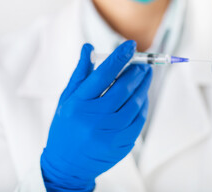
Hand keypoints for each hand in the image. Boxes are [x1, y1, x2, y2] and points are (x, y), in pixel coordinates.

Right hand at [40, 41, 151, 190]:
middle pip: (123, 88)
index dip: (119, 57)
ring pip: (134, 104)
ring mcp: (109, 133)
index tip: (131, 45)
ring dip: (143, 87)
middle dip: (136, 72)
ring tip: (146, 76)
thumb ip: (80, 74)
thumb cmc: (65, 127)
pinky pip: (139, 120)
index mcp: (78, 103)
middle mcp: (94, 118)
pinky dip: (143, 105)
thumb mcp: (66, 99)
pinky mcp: (121, 144)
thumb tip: (89, 47)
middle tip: (143, 64)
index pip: (103, 74)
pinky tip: (143, 96)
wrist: (67, 165)